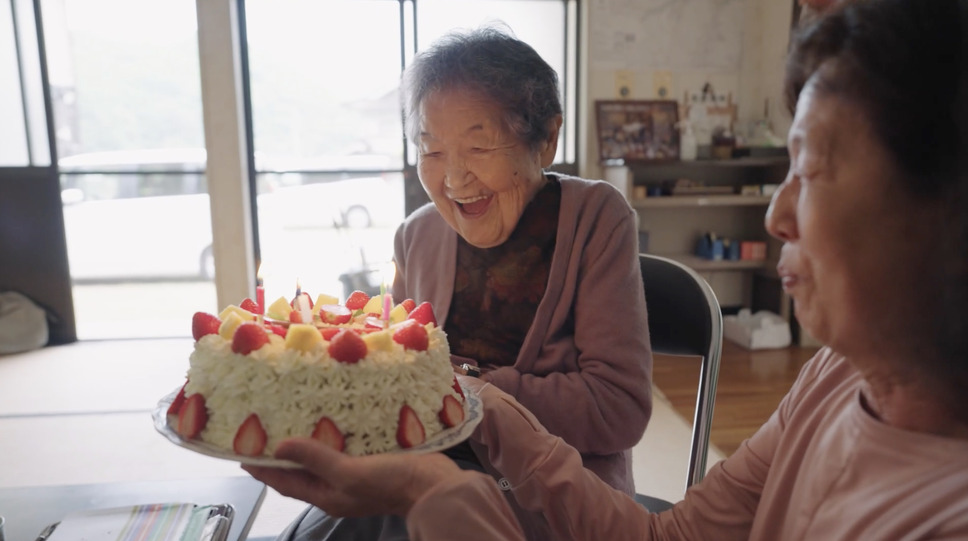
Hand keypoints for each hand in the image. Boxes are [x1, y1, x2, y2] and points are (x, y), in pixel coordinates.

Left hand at [242, 438, 460, 517]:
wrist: (435, 485)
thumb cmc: (392, 482)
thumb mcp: (349, 472)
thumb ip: (315, 458)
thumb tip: (279, 447)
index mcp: (327, 495)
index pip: (285, 482)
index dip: (262, 468)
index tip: (240, 450)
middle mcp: (338, 487)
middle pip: (301, 470)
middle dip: (283, 452)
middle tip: (265, 426)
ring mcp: (356, 475)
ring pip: (323, 458)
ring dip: (309, 441)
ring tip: (293, 417)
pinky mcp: (373, 462)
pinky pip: (345, 449)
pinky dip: (334, 436)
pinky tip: (334, 418)